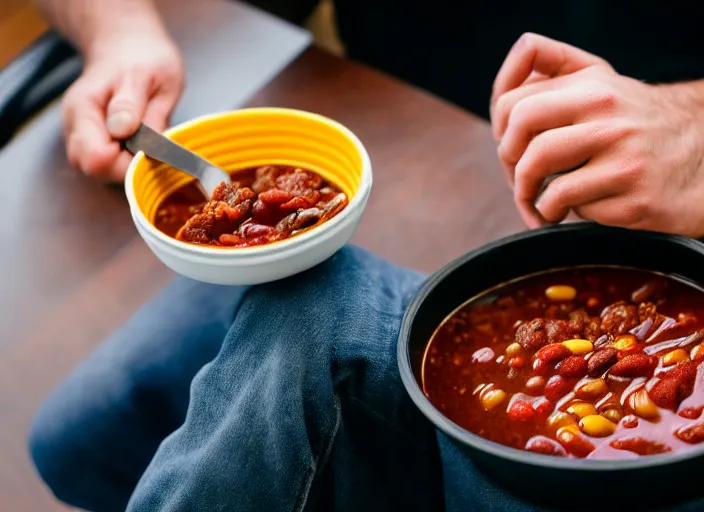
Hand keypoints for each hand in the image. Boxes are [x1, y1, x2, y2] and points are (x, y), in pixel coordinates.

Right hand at [62, 32, 183, 180]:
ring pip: (98, 171)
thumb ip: (132, 105)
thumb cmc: (141, 57)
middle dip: (126, 167)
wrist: (128, 44)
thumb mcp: (146, 75)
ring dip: (126, 165)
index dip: (127, 163)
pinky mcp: (91, 140)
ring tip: (145, 140)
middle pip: (93, 170)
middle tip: (150, 145)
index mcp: (84, 109)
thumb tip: (122, 131)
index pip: (96, 159)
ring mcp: (81, 134)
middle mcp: (75, 126)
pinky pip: (105, 165)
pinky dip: (124, 161)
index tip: (149, 149)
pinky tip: (139, 142)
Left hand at [490, 33, 703, 237]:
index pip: (513, 99)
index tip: (511, 155)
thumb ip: (553, 77)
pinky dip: (562, 213)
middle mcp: (607, 110)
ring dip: (527, 194)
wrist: (701, 161)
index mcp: (591, 84)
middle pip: (521, 122)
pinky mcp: (632, 193)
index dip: (499, 134)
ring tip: (540, 205)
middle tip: (519, 181)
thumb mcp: (601, 88)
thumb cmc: (634, 129)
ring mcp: (622, 150)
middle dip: (508, 159)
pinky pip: (570, 204)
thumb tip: (501, 98)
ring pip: (538, 164)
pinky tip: (574, 213)